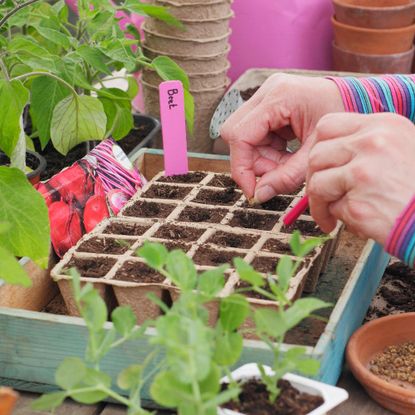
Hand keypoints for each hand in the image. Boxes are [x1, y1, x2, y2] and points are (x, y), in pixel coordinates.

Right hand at [220, 74, 344, 201]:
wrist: (358, 100)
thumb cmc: (342, 121)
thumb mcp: (315, 153)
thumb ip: (287, 176)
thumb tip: (259, 195)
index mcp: (279, 97)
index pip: (240, 135)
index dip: (241, 167)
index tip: (252, 190)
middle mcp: (268, 91)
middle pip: (236, 134)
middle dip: (251, 161)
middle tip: (273, 176)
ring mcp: (267, 95)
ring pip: (243, 136)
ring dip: (260, 158)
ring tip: (286, 164)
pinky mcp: (269, 103)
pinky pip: (254, 134)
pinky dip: (267, 151)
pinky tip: (286, 154)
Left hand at [307, 113, 414, 244]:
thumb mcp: (403, 147)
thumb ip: (368, 145)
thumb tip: (328, 154)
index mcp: (383, 125)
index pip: (327, 125)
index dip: (318, 147)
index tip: (322, 165)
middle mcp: (373, 144)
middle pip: (316, 155)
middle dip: (314, 178)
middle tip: (322, 194)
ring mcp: (364, 173)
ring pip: (317, 183)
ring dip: (320, 202)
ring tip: (333, 214)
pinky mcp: (357, 205)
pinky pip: (332, 209)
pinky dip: (339, 218)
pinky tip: (359, 222)